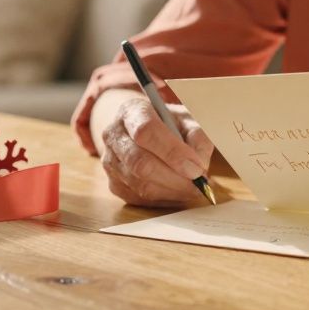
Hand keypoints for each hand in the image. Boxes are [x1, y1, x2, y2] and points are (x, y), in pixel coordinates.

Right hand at [100, 99, 215, 207]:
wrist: (144, 131)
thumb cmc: (169, 124)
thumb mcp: (188, 120)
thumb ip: (198, 136)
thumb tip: (199, 164)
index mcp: (132, 111)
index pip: (146, 131)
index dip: (172, 152)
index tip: (196, 167)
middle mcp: (114, 135)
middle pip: (140, 162)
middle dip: (174, 178)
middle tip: (199, 184)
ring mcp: (109, 161)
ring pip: (139, 184)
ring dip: (171, 191)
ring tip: (193, 188)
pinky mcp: (113, 183)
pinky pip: (138, 198)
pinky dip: (163, 199)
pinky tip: (179, 192)